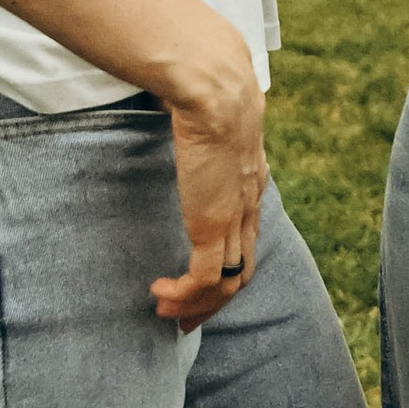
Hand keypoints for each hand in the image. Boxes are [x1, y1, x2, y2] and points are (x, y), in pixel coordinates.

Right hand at [156, 42, 268, 324]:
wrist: (217, 92)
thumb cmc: (206, 89)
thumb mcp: (208, 112)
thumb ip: (198, 120)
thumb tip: (173, 102)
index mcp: (249, 181)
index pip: (246, 236)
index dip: (227, 263)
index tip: (200, 279)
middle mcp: (248, 206)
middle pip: (242, 269)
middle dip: (213, 301)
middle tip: (184, 319)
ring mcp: (233, 220)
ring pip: (227, 283)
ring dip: (196, 304)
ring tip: (165, 311)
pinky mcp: (213, 228)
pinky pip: (203, 280)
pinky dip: (184, 294)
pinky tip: (159, 291)